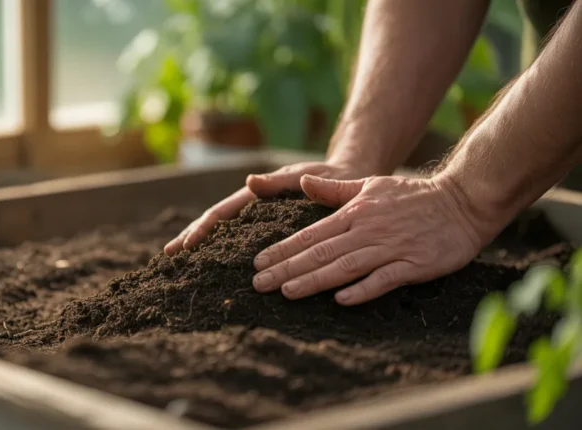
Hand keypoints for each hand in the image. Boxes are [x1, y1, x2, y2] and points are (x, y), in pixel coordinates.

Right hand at [164, 161, 372, 255]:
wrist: (349, 177)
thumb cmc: (328, 175)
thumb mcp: (304, 176)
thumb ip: (277, 182)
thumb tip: (249, 182)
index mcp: (256, 197)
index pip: (220, 214)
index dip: (200, 229)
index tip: (184, 245)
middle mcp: (254, 210)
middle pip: (215, 226)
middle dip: (191, 239)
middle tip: (168, 257)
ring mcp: (261, 222)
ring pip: (227, 237)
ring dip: (205, 250)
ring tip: (184, 266)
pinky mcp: (274, 233)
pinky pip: (246, 246)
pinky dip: (228, 256)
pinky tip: (220, 273)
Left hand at [252, 174, 495, 304]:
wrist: (463, 201)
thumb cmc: (412, 195)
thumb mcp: (370, 185)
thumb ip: (334, 190)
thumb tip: (303, 182)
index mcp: (354, 213)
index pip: (310, 235)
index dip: (283, 249)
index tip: (258, 263)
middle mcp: (368, 230)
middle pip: (321, 252)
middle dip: (287, 268)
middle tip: (258, 283)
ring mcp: (391, 248)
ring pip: (345, 266)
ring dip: (315, 280)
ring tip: (287, 292)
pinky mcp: (415, 264)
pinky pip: (385, 279)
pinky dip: (363, 289)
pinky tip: (341, 300)